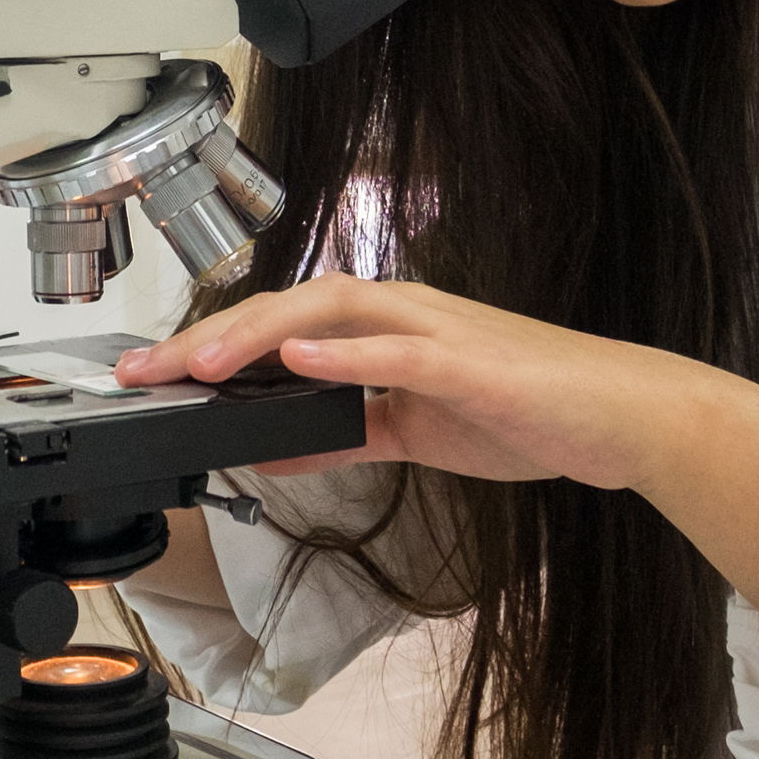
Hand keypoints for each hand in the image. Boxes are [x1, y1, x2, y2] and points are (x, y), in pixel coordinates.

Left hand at [115, 274, 701, 489]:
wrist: (613, 417)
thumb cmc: (523, 413)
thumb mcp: (410, 430)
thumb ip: (344, 432)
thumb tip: (272, 449)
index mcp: (379, 329)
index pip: (275, 328)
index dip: (206, 349)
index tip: (147, 377)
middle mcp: (396, 313)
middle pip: (282, 308)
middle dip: (206, 340)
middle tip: (145, 371)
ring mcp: (430, 328)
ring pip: (326, 309)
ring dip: (257, 333)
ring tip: (201, 364)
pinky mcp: (466, 358)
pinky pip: (395, 348)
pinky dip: (345, 352)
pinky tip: (299, 360)